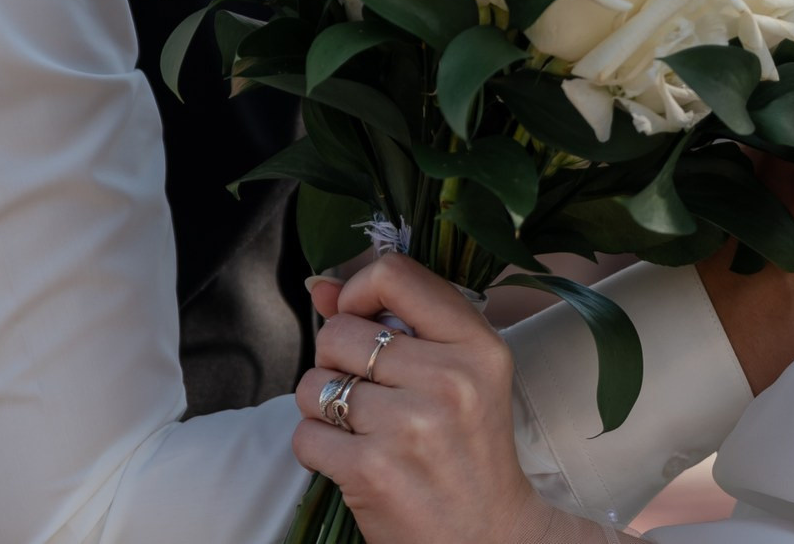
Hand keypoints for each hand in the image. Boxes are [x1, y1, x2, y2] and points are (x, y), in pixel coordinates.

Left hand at [295, 256, 597, 543]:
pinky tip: (354, 458)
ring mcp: (409, 425)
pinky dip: (318, 448)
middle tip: (370, 392)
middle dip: (337, 360)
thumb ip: (396, 319)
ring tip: (364, 427)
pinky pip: (305, 434)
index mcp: (478, 345)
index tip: (360, 318)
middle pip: (340, 331)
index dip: (358, 291)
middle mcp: (449, 380)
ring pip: (314, 383)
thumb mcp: (460, 373)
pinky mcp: (371, 469)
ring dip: (325, 406)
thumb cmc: (469, 448)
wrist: (488, 535)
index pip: (395, 275)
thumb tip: (319, 285)